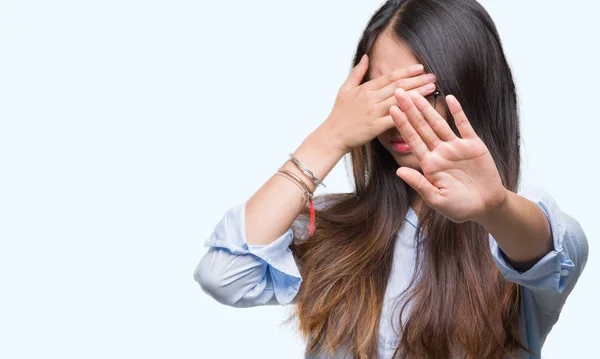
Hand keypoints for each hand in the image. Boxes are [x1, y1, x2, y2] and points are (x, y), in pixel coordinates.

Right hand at [323, 54, 436, 152]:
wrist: (332, 136)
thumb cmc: (339, 114)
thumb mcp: (345, 89)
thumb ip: (357, 73)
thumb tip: (366, 57)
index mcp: (365, 89)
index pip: (389, 77)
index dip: (406, 72)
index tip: (420, 68)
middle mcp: (370, 99)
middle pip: (398, 86)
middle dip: (417, 80)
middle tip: (433, 76)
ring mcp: (373, 112)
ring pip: (399, 100)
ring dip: (417, 93)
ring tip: (431, 88)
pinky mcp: (375, 127)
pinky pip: (395, 118)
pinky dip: (407, 113)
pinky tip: (420, 109)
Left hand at [390, 89, 506, 222]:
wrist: (486, 207)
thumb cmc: (459, 207)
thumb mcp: (436, 199)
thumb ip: (419, 183)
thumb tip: (399, 171)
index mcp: (428, 164)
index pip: (412, 140)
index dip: (402, 125)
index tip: (391, 110)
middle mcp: (439, 152)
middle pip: (422, 127)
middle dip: (410, 110)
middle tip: (398, 92)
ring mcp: (456, 147)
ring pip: (439, 123)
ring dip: (428, 108)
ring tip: (417, 92)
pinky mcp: (473, 145)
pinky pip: (464, 125)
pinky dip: (458, 112)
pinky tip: (450, 98)